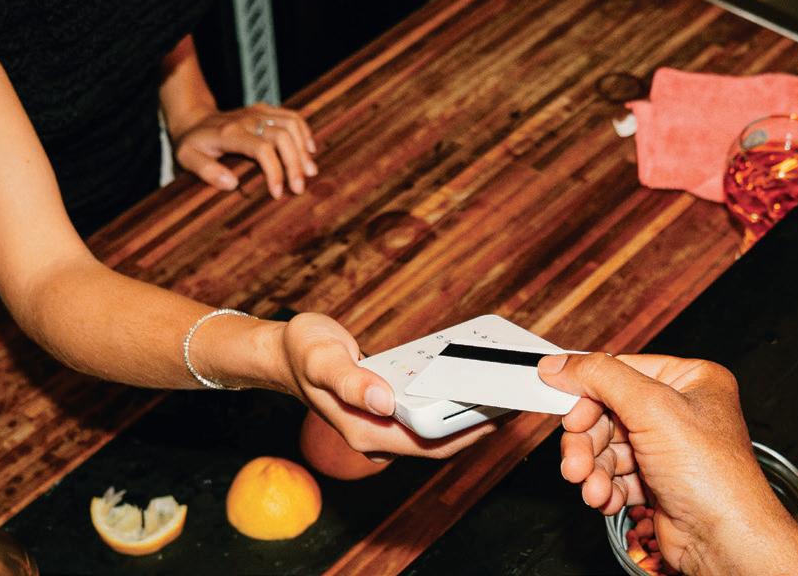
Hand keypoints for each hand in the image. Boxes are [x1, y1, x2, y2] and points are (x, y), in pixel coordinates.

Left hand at [174, 104, 319, 198]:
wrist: (193, 120)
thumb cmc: (192, 143)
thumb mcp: (187, 159)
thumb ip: (206, 171)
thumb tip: (232, 183)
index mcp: (230, 133)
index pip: (261, 148)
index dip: (274, 171)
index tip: (278, 193)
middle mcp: (247, 119)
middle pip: (282, 136)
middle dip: (294, 163)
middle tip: (299, 188)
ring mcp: (258, 112)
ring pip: (291, 124)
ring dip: (303, 148)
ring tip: (310, 172)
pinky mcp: (265, 110)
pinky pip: (291, 116)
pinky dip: (304, 132)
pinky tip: (310, 150)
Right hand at [277, 313, 493, 457]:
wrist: (284, 353)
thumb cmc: (303, 353)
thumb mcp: (323, 360)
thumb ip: (350, 382)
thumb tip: (384, 400)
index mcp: (367, 432)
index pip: (430, 444)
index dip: (468, 434)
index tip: (500, 413)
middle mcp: (378, 434)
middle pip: (440, 441)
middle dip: (478, 423)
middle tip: (513, 397)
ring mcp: (383, 424)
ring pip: (435, 428)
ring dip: (466, 412)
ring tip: (500, 386)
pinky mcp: (387, 409)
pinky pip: (425, 410)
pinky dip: (448, 398)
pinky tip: (468, 377)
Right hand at [538, 353, 797, 575]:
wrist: (724, 540)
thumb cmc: (714, 477)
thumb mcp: (652, 408)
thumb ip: (601, 378)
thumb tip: (560, 364)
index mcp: (691, 381)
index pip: (622, 372)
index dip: (588, 391)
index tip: (559, 402)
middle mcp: (680, 413)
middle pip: (608, 413)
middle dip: (587, 441)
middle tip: (576, 459)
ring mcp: (668, 450)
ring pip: (608, 448)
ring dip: (593, 469)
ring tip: (592, 486)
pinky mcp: (658, 483)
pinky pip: (616, 476)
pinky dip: (605, 488)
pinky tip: (606, 498)